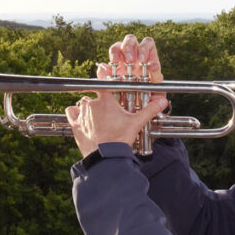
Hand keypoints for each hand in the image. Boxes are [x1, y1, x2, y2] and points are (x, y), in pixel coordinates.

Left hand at [64, 34, 168, 156]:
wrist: (106, 157)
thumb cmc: (120, 139)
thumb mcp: (137, 123)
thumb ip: (149, 110)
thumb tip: (164, 101)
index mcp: (106, 100)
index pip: (105, 82)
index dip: (106, 80)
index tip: (107, 78)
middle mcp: (92, 103)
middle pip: (95, 95)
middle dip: (101, 101)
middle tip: (108, 110)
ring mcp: (82, 113)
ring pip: (83, 102)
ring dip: (88, 107)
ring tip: (96, 115)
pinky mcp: (75, 124)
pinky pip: (71, 111)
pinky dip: (75, 113)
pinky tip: (81, 117)